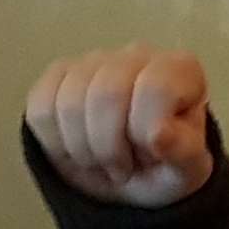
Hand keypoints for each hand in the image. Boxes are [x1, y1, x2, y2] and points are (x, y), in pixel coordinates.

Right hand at [25, 45, 217, 207]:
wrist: (131, 173)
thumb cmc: (165, 166)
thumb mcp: (188, 171)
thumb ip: (184, 153)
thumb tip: (160, 134)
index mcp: (180, 69)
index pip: (154, 89)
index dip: (144, 132)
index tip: (150, 157)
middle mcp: (137, 54)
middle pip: (106, 94)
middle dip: (109, 146)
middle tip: (121, 168)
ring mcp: (93, 60)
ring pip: (68, 101)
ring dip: (82, 149)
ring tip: (101, 161)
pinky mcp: (57, 74)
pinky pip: (40, 107)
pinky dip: (55, 142)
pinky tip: (76, 150)